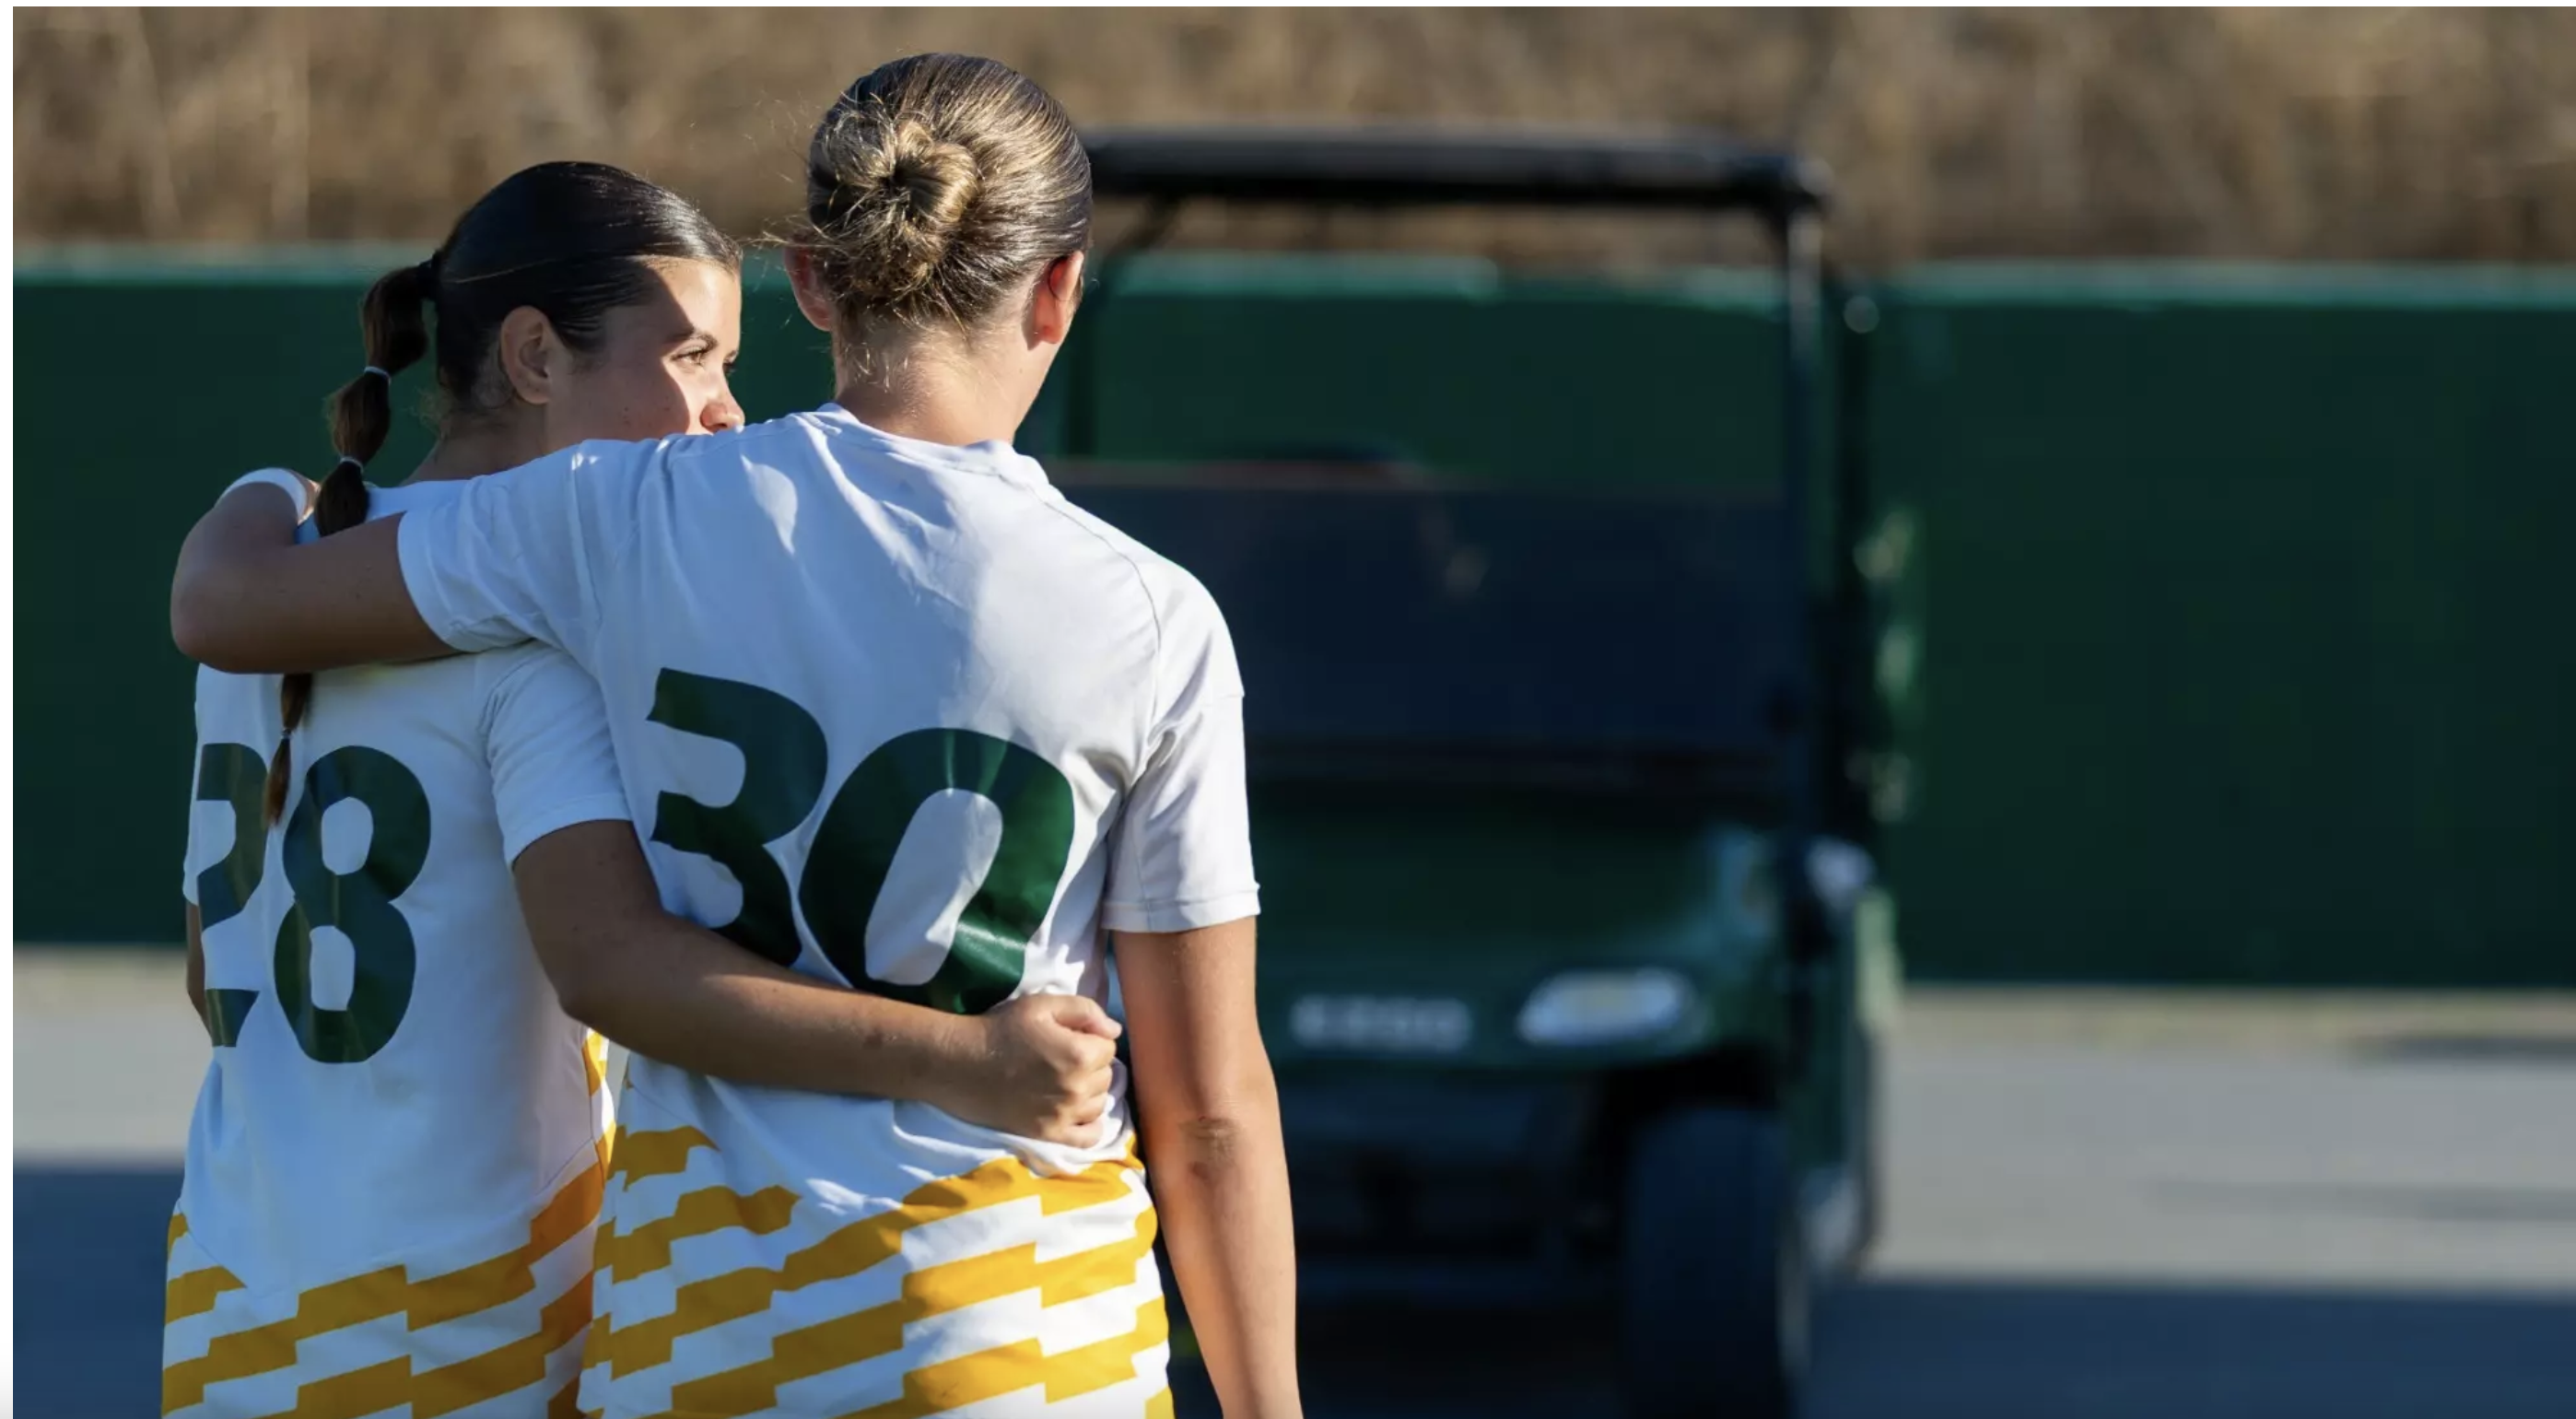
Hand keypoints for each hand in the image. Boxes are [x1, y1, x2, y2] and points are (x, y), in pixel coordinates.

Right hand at [941, 993, 1122, 1144]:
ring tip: (1065, 1081)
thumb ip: (1085, 1011)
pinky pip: (1089, 1136)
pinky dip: (1090, 1124)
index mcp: (1080, 1054)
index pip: (1109, 1047)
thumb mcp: (1042, 1005)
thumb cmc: (1001, 1029)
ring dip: (1090, 1091)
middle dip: (1091, 1064)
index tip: (1069, 1037)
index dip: (1091, 1039)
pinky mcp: (1049, 1134)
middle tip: (1063, 1058)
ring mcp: (1064, 1115)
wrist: (961, 1063)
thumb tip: (1114, 1030)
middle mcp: (1077, 1088)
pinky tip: (1078, 1112)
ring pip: (1100, 1103)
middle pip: (1106, 1076)